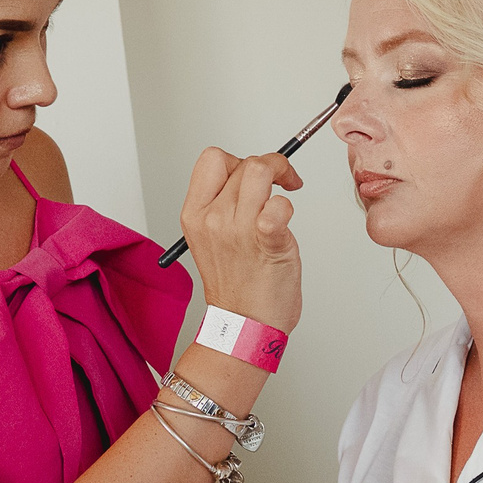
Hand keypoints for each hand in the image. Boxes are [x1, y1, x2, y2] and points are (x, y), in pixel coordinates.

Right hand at [181, 148, 303, 330]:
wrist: (245, 324)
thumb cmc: (238, 283)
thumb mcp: (214, 237)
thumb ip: (226, 205)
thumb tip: (253, 175)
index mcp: (194, 213)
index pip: (212, 158)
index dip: (238, 159)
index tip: (257, 176)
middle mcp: (213, 218)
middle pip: (244, 163)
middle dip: (271, 168)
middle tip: (285, 183)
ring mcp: (238, 230)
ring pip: (262, 172)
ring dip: (282, 181)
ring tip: (286, 200)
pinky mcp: (266, 241)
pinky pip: (280, 206)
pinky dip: (288, 208)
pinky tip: (286, 223)